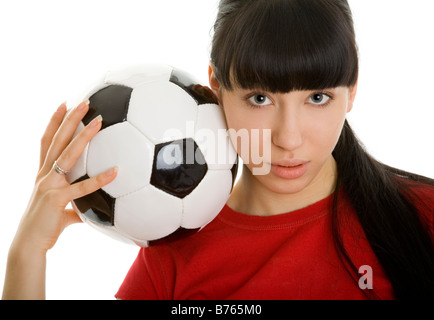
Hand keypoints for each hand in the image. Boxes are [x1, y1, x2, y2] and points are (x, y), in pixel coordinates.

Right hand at [13, 100, 117, 253]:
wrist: (29, 243)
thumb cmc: (44, 225)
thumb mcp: (60, 207)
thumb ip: (75, 203)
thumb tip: (90, 208)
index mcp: (44, 173)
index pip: (48, 141)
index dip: (55, 122)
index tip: (63, 104)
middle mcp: (44, 174)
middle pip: (57, 140)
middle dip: (70, 119)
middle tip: (84, 101)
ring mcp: (49, 185)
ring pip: (68, 155)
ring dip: (84, 136)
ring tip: (99, 121)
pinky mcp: (56, 199)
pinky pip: (82, 188)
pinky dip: (100, 179)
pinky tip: (116, 170)